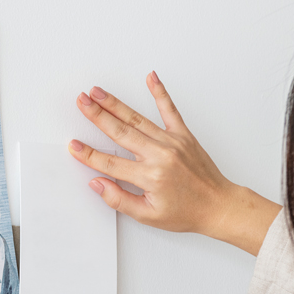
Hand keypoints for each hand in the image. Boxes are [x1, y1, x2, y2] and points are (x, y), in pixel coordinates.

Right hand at [68, 72, 280, 255]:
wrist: (219, 205)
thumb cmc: (186, 212)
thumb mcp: (148, 216)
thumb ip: (119, 200)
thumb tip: (97, 183)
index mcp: (150, 177)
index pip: (111, 163)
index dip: (89, 155)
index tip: (74, 145)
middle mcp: (160, 155)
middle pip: (120, 132)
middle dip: (97, 116)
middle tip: (81, 101)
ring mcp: (172, 142)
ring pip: (137, 119)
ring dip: (115, 103)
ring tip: (97, 92)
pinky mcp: (184, 135)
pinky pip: (170, 110)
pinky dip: (160, 92)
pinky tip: (151, 77)